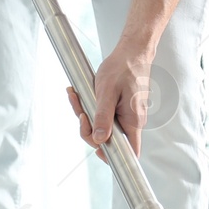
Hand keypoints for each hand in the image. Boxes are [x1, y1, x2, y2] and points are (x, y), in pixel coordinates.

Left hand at [70, 40, 155, 157]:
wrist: (131, 52)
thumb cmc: (123, 68)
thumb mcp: (108, 93)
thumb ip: (103, 117)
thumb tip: (100, 140)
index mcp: (133, 121)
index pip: (130, 152)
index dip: (112, 156)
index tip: (96, 148)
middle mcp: (131, 122)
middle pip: (108, 139)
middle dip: (89, 128)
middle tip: (80, 110)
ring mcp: (125, 115)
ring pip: (102, 126)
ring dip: (86, 114)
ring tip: (76, 96)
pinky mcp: (118, 109)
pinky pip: (102, 115)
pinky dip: (89, 107)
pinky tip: (79, 95)